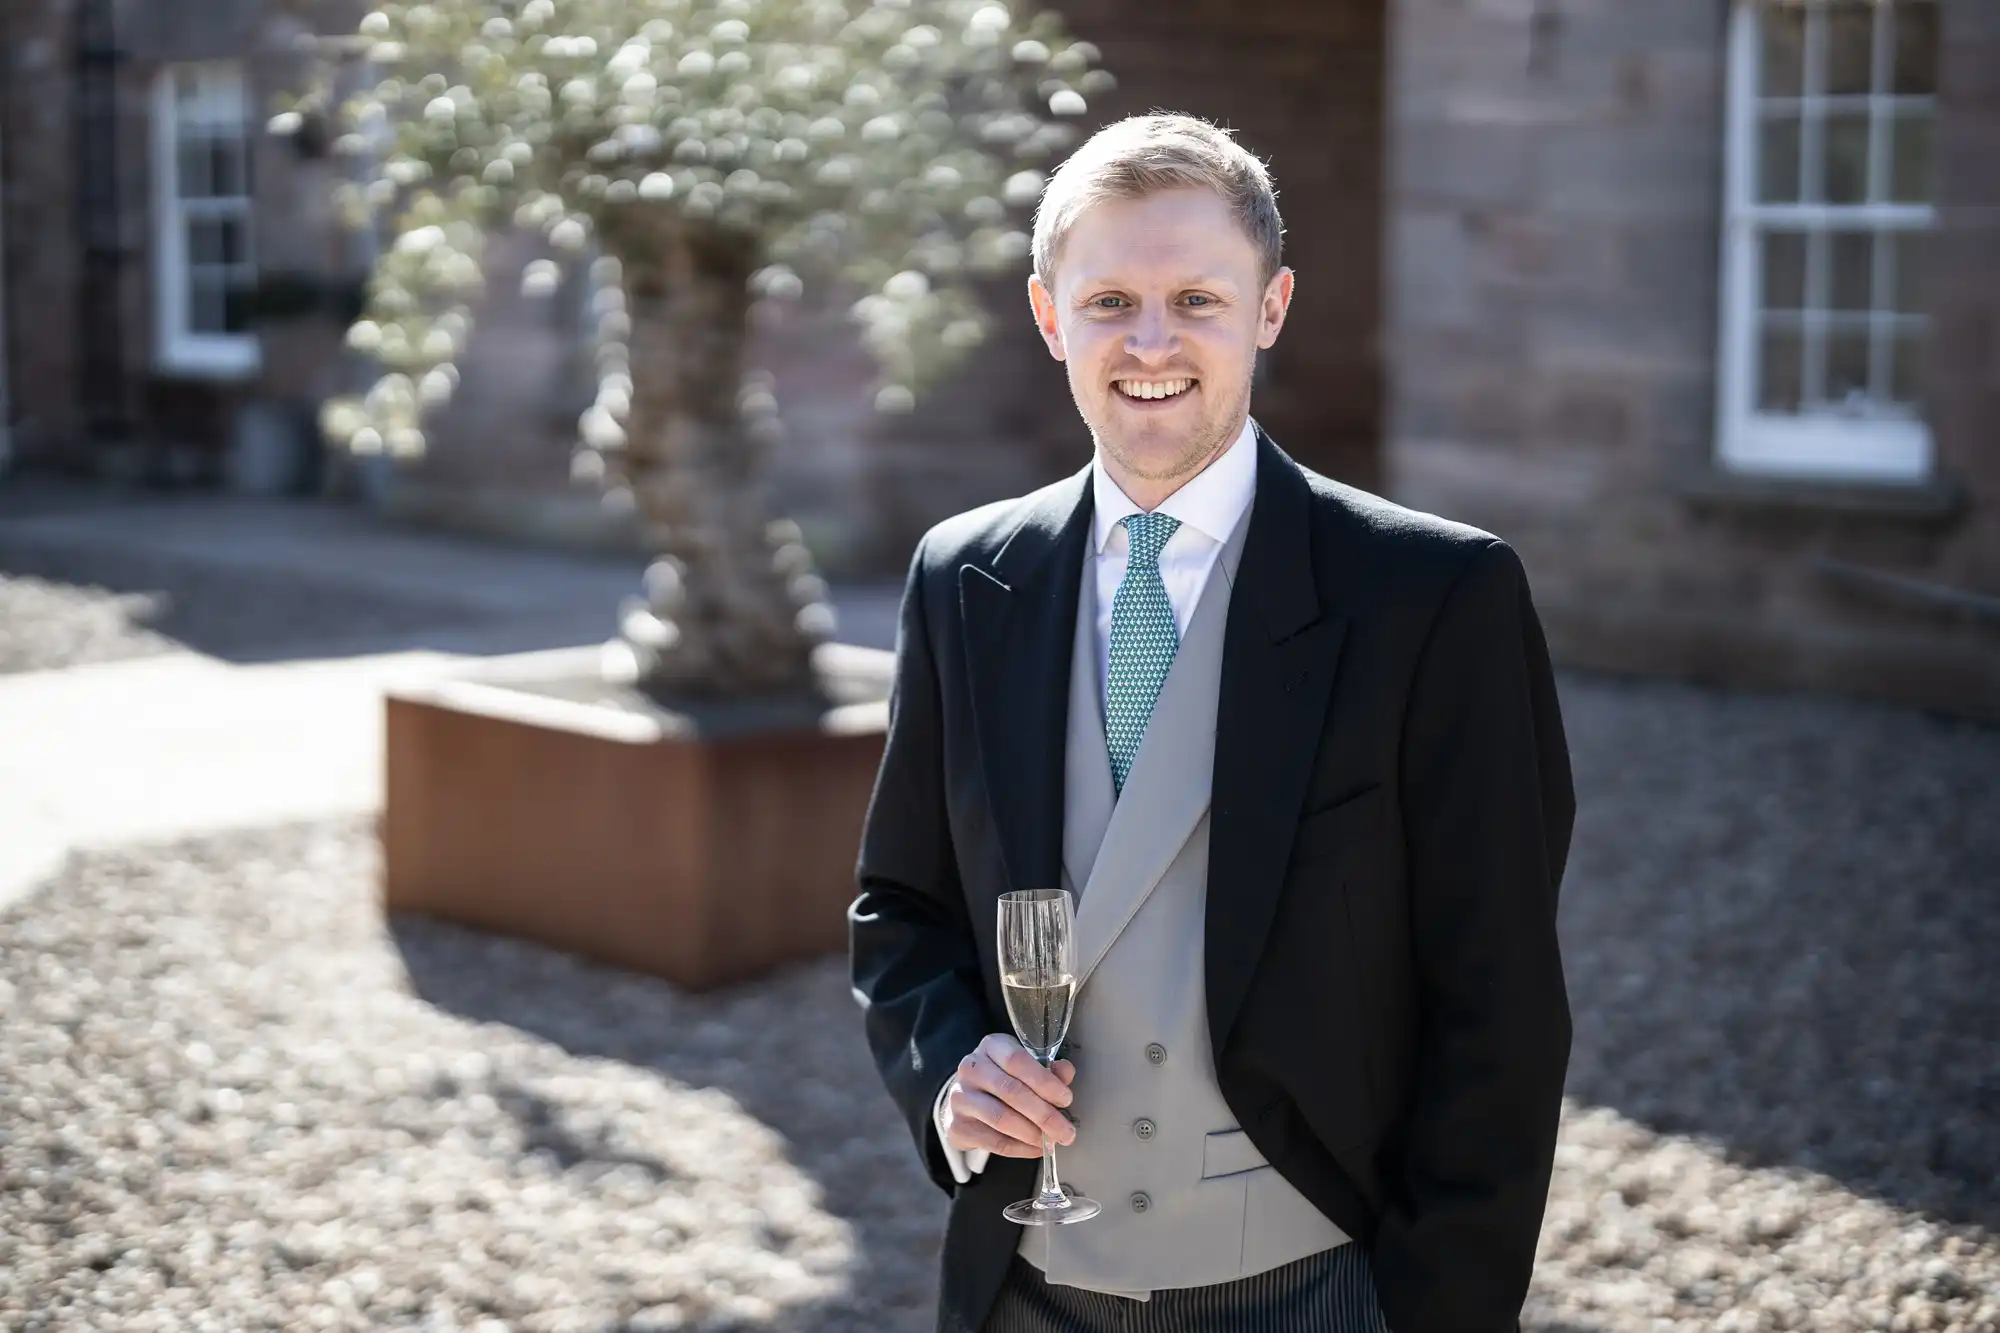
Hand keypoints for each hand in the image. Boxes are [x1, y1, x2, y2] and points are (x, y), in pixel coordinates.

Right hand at [942, 1033, 1077, 1158]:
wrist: (969, 1100)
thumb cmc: (1004, 1079)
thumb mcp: (1026, 1067)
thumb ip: (1048, 1070)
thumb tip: (1065, 1072)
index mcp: (992, 1046)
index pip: (1017, 1060)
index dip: (1044, 1081)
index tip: (1065, 1099)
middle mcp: (971, 1068)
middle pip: (1011, 1091)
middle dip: (1044, 1114)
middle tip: (1066, 1131)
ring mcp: (961, 1097)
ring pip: (1001, 1118)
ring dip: (1032, 1133)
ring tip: (1051, 1141)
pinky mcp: (958, 1126)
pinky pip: (993, 1141)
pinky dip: (1019, 1148)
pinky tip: (1035, 1148)